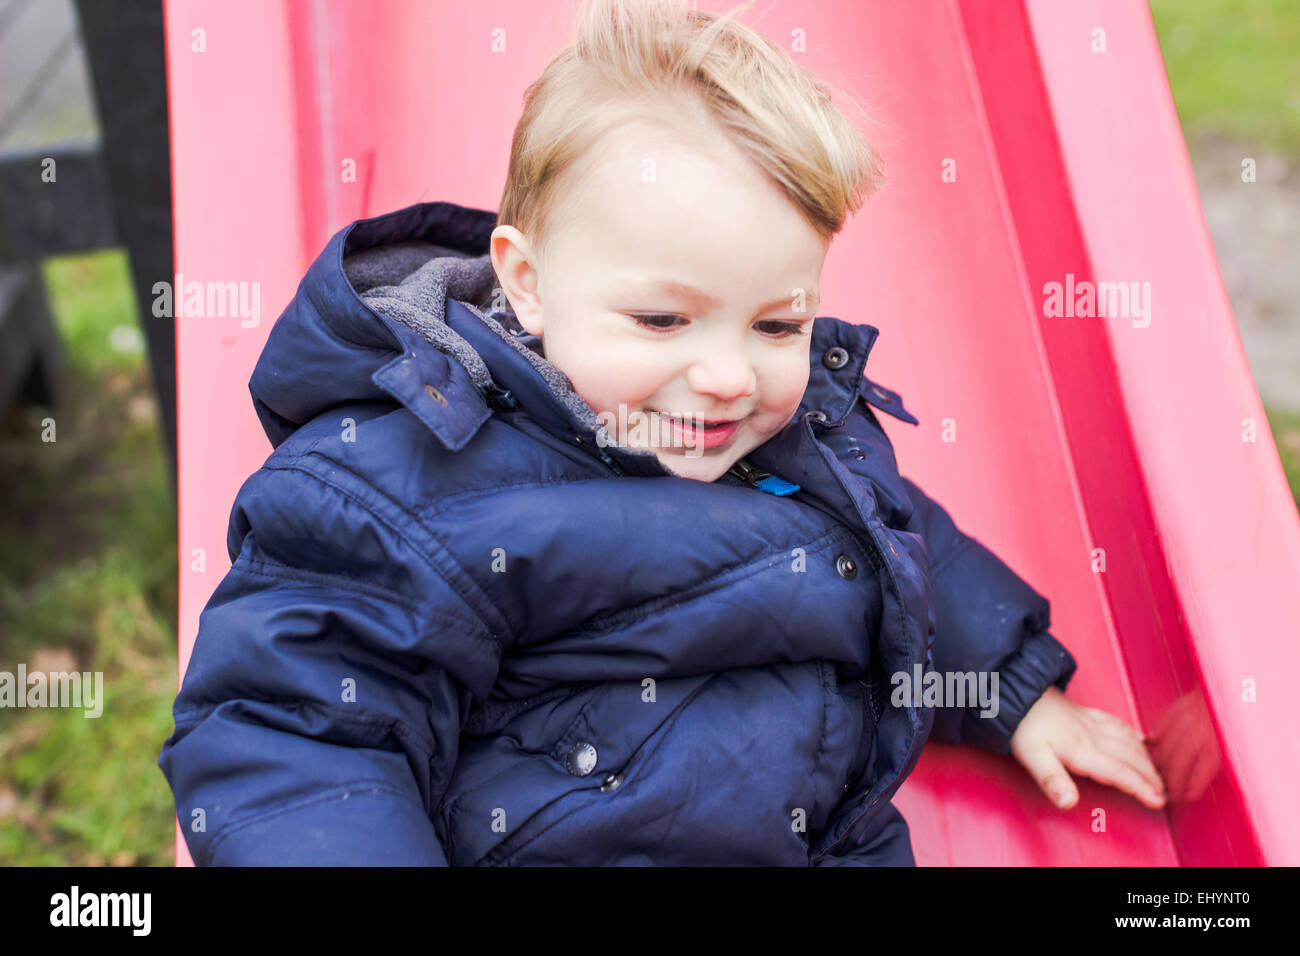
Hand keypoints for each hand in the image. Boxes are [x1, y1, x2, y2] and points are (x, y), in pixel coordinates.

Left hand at [1009, 686, 1165, 810]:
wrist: (1014, 690)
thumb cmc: (1022, 726)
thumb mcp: (1032, 757)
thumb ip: (1052, 780)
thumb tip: (1069, 802)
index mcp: (1082, 749)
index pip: (1119, 772)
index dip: (1140, 787)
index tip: (1158, 801)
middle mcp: (1092, 735)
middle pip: (1130, 758)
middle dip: (1150, 776)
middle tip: (1164, 793)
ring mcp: (1090, 722)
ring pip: (1128, 741)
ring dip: (1146, 758)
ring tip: (1158, 773)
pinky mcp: (1085, 713)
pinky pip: (1117, 724)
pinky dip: (1133, 733)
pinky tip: (1141, 738)